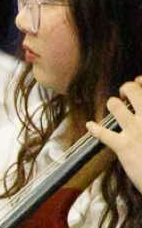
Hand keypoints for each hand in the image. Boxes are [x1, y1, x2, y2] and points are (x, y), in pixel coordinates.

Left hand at [86, 77, 141, 194]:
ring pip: (115, 105)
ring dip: (113, 104)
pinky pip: (103, 133)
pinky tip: (90, 126)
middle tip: (125, 93)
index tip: (138, 81)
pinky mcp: (124, 146)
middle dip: (126, 88)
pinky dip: (95, 128)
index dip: (141, 82)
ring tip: (114, 106)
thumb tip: (140, 89)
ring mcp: (136, 130)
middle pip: (132, 89)